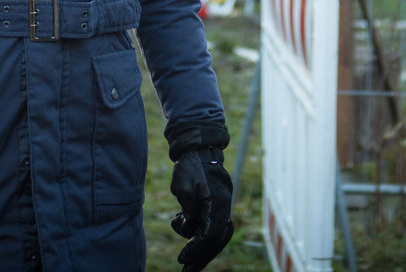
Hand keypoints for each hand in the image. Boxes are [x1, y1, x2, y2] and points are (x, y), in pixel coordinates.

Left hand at [165, 119, 233, 270]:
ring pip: (217, 235)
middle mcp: (224, 207)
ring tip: (185, 255)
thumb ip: (188, 213)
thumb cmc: (189, 166)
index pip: (208, 235)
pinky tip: (186, 228)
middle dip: (201, 257)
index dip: (195, 250)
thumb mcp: (183, 190)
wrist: (200, 147)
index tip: (181, 259)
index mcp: (217, 204)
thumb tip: (191, 228)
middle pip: (216, 240)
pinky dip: (202, 232)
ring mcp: (223, 205)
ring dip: (202, 247)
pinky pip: (213, 224)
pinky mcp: (218, 203)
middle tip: (186, 270)